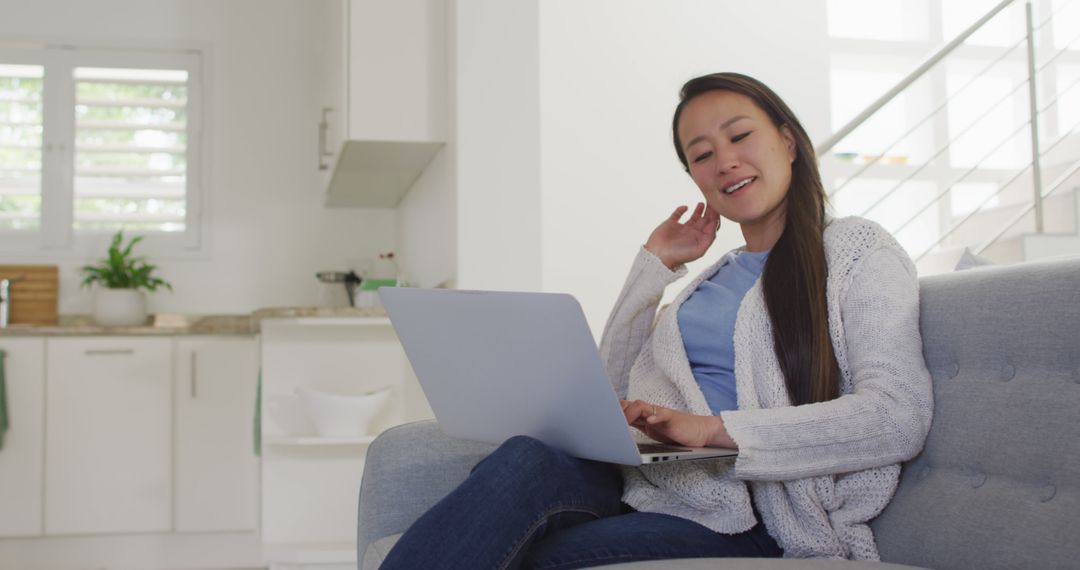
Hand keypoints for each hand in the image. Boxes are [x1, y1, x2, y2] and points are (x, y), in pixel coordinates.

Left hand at [620, 400, 736, 448]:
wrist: (699, 432)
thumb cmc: (675, 432)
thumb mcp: (652, 431)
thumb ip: (638, 427)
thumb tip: (619, 431)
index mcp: (645, 416)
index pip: (626, 408)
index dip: (614, 410)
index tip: (602, 416)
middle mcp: (650, 412)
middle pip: (630, 404)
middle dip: (619, 410)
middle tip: (609, 420)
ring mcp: (660, 414)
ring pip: (642, 406)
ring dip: (631, 412)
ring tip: (624, 421)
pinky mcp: (672, 418)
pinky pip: (663, 414)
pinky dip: (656, 417)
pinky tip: (651, 421)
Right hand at [644, 203, 720, 269]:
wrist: (658, 256)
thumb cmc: (679, 256)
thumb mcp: (699, 250)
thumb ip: (709, 238)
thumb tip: (715, 224)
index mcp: (700, 239)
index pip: (711, 226)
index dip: (715, 217)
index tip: (716, 209)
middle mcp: (692, 233)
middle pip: (705, 220)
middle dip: (710, 211)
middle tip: (711, 202)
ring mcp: (682, 228)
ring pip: (694, 216)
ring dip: (699, 209)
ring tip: (702, 203)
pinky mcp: (671, 224)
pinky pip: (678, 214)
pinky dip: (682, 209)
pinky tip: (685, 207)